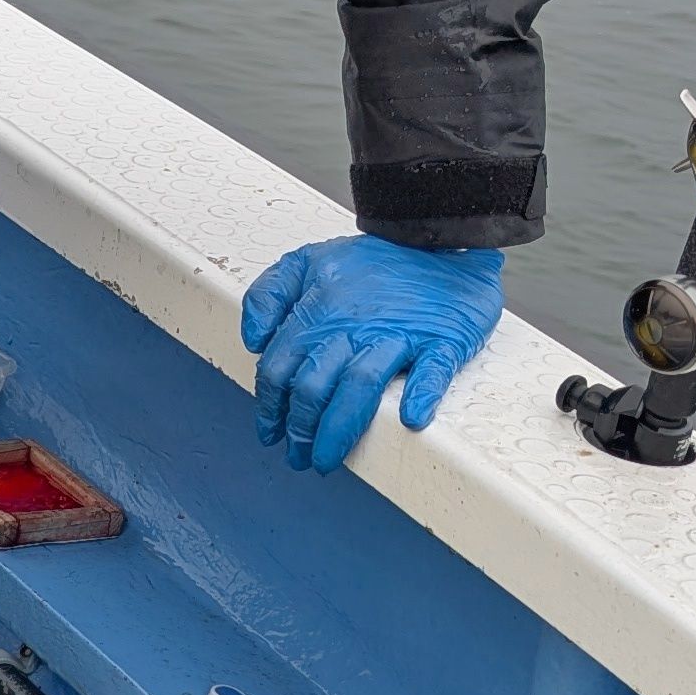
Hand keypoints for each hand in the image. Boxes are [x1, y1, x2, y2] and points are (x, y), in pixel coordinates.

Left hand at [240, 235, 503, 473]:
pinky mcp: (442, 338)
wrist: (439, 235)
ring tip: (328, 459)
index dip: (269, 404)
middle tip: (299, 457)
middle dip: (300, 429)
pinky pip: (433, 370)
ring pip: (361, 386)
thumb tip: (253, 341)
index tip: (270, 431)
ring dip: (340, 429)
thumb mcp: (308, 260)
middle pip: (315, 385)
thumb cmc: (376, 259)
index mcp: (319, 309)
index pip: (280, 366)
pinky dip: (422, 394)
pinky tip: (410, 419)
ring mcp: (399, 333)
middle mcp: (354, 324)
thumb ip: (269, 295)